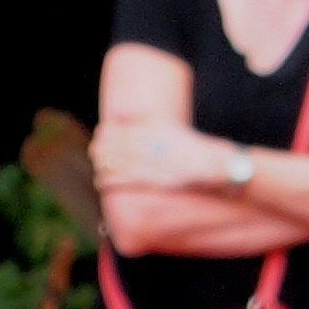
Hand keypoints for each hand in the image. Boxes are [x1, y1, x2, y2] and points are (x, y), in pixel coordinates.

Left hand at [90, 120, 236, 194]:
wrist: (212, 166)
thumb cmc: (196, 149)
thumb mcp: (173, 128)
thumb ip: (153, 125)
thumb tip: (137, 125)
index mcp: (150, 129)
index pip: (117, 129)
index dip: (104, 134)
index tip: (101, 136)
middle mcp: (145, 144)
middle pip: (111, 146)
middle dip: (99, 150)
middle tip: (96, 153)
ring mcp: (146, 163)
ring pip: (112, 163)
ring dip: (101, 166)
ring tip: (99, 168)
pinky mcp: (149, 180)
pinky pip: (120, 180)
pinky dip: (106, 181)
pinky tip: (101, 183)